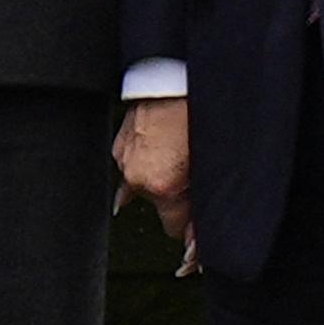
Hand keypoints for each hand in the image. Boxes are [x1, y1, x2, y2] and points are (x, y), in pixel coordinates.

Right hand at [112, 98, 192, 241]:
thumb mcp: (206, 166)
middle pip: (159, 207)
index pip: (173, 230)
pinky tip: (153, 155)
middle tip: (191, 175)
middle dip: (174, 198)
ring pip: (144, 186)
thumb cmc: (192, 116)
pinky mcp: (117, 145)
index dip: (188, 222)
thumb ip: (198, 208)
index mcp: (162, 186)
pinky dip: (142, 163)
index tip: (196, 212)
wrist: (172, 83)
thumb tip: (193, 242)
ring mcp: (124, 159)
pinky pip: (130, 166)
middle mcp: (138, 177)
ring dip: (158, 178)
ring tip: (175, 156)